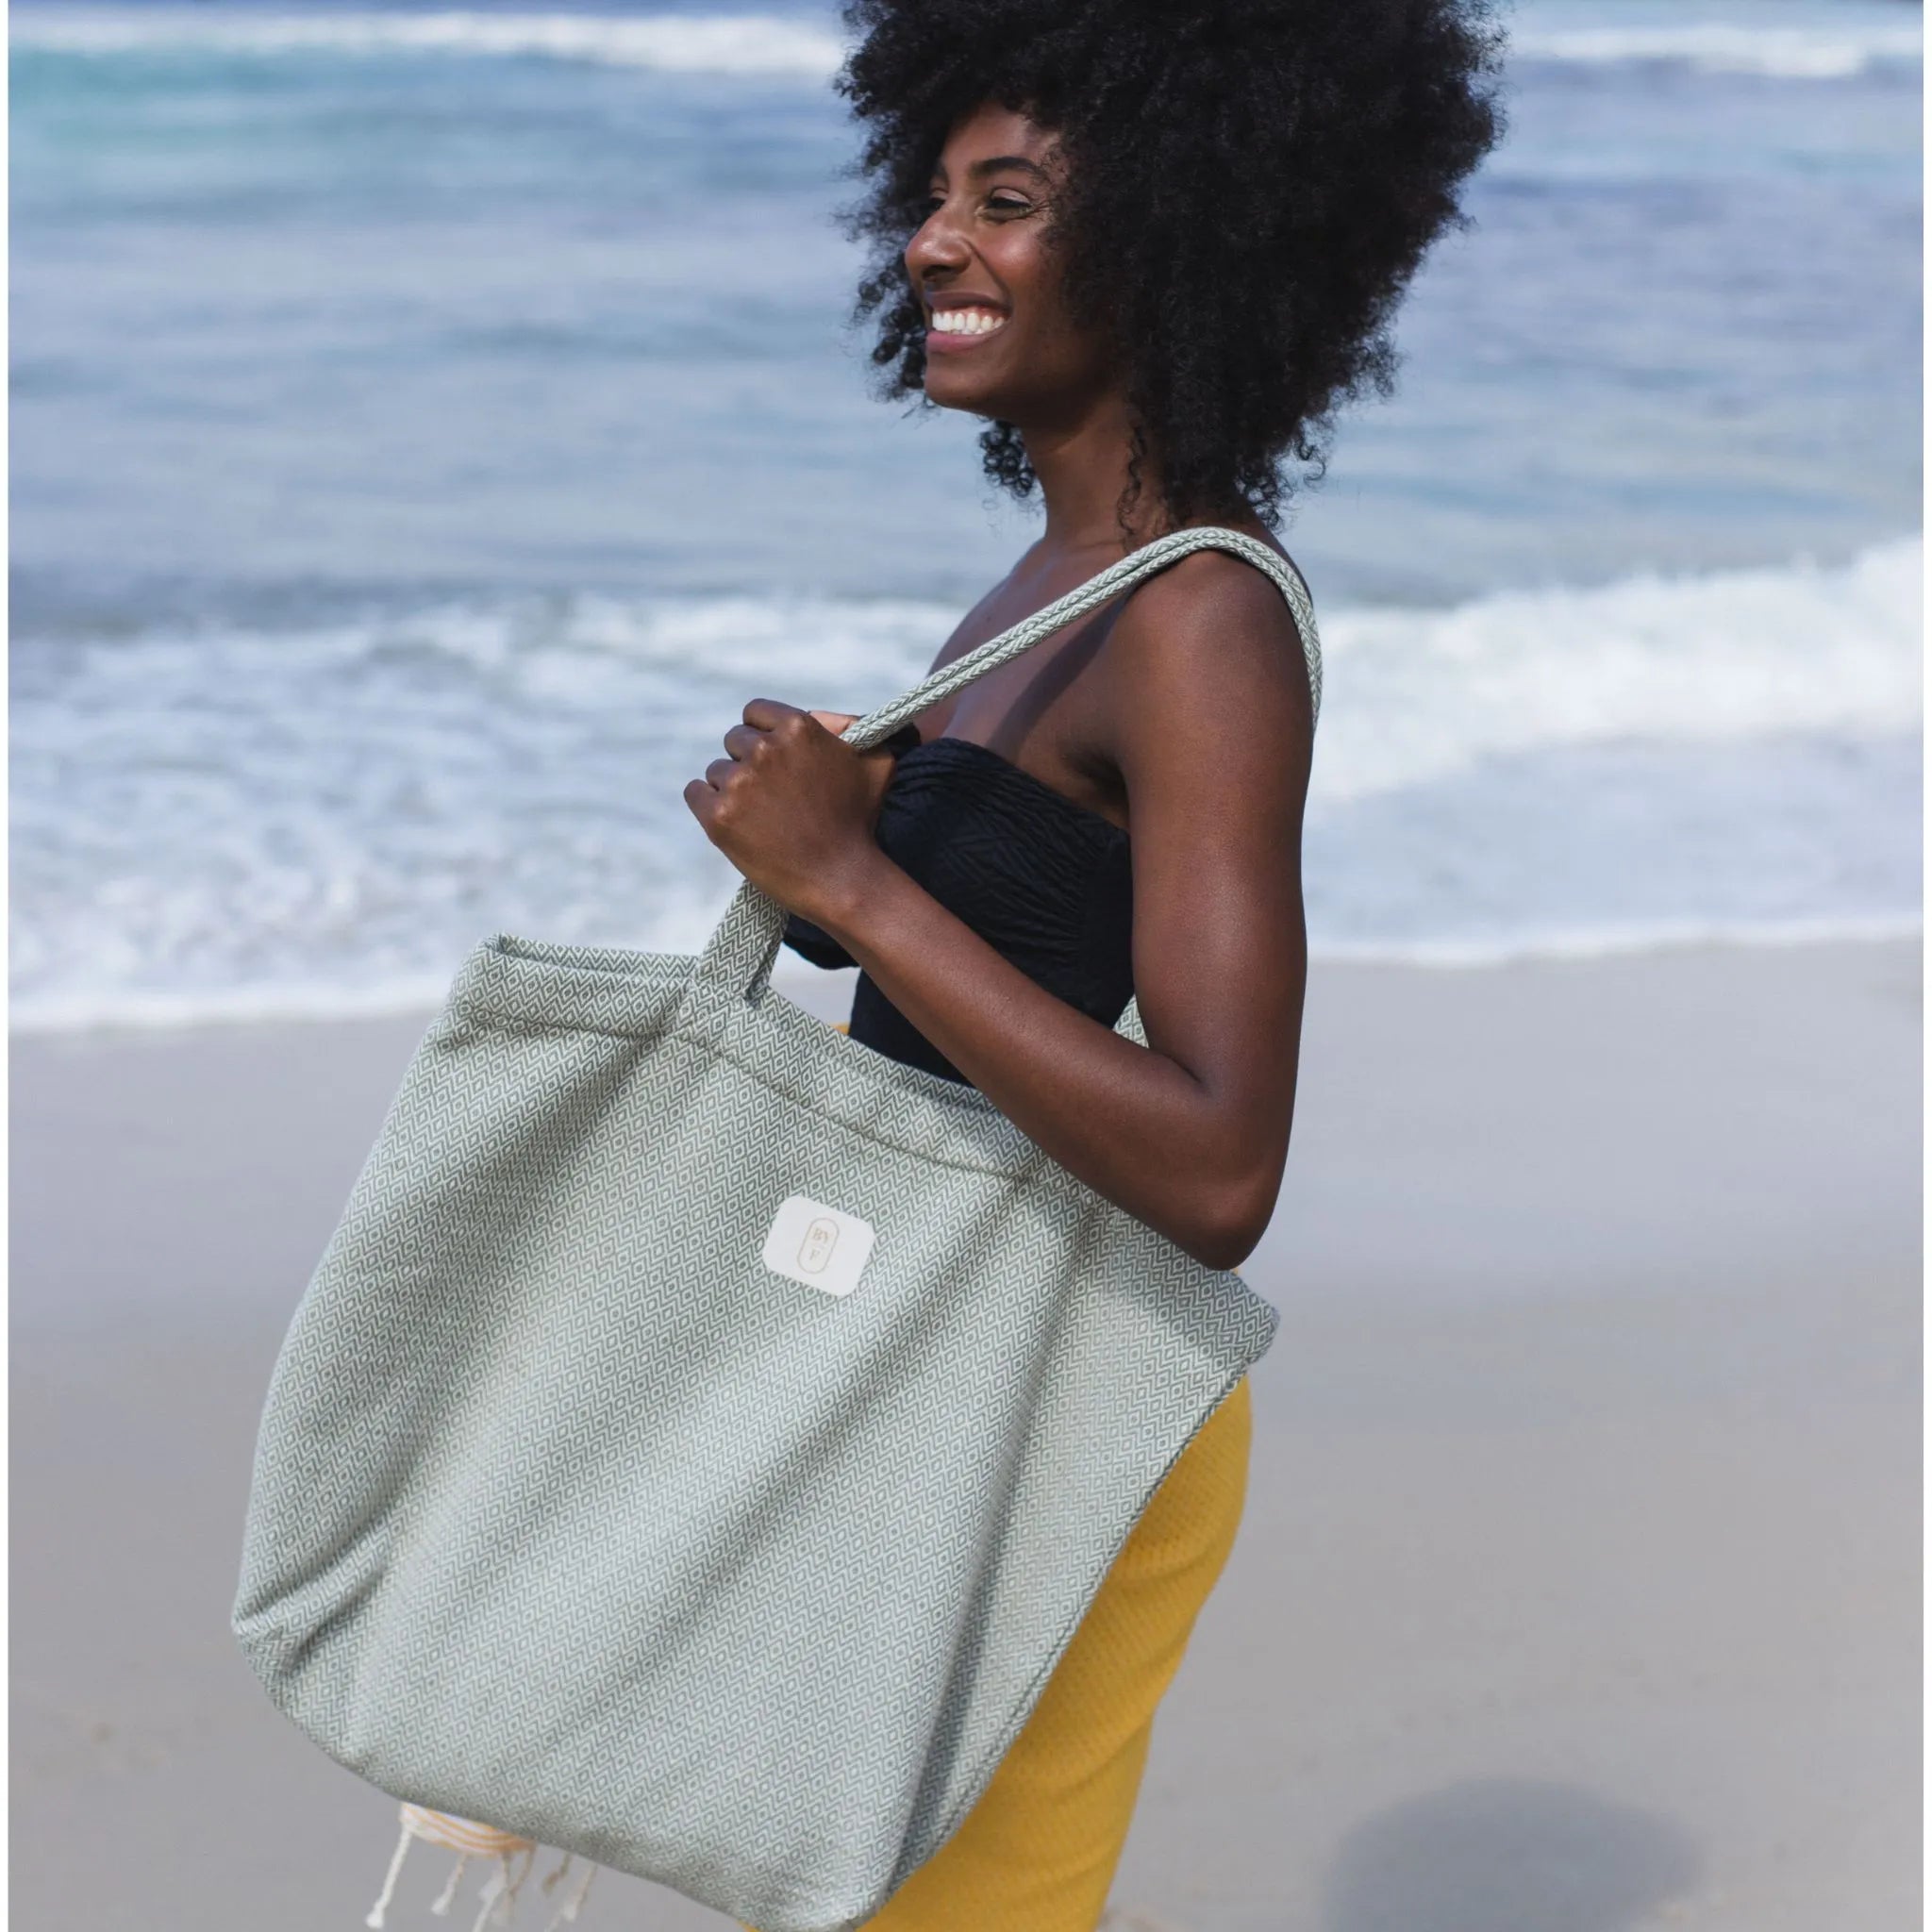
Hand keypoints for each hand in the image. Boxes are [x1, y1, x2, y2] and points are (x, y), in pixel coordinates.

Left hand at [683, 700, 898, 925]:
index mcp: (797, 727)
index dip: (762, 734)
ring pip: (716, 771)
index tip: (773, 759)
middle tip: (772, 796)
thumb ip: (850, 727)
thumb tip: (819, 716)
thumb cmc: (860, 822)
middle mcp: (764, 749)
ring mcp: (739, 783)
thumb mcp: (874, 763)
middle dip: (749, 763)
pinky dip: (708, 804)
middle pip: (734, 741)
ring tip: (762, 818)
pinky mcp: (718, 815)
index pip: (755, 712)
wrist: (842, 879)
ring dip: (732, 789)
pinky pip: (695, 793)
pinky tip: (732, 820)